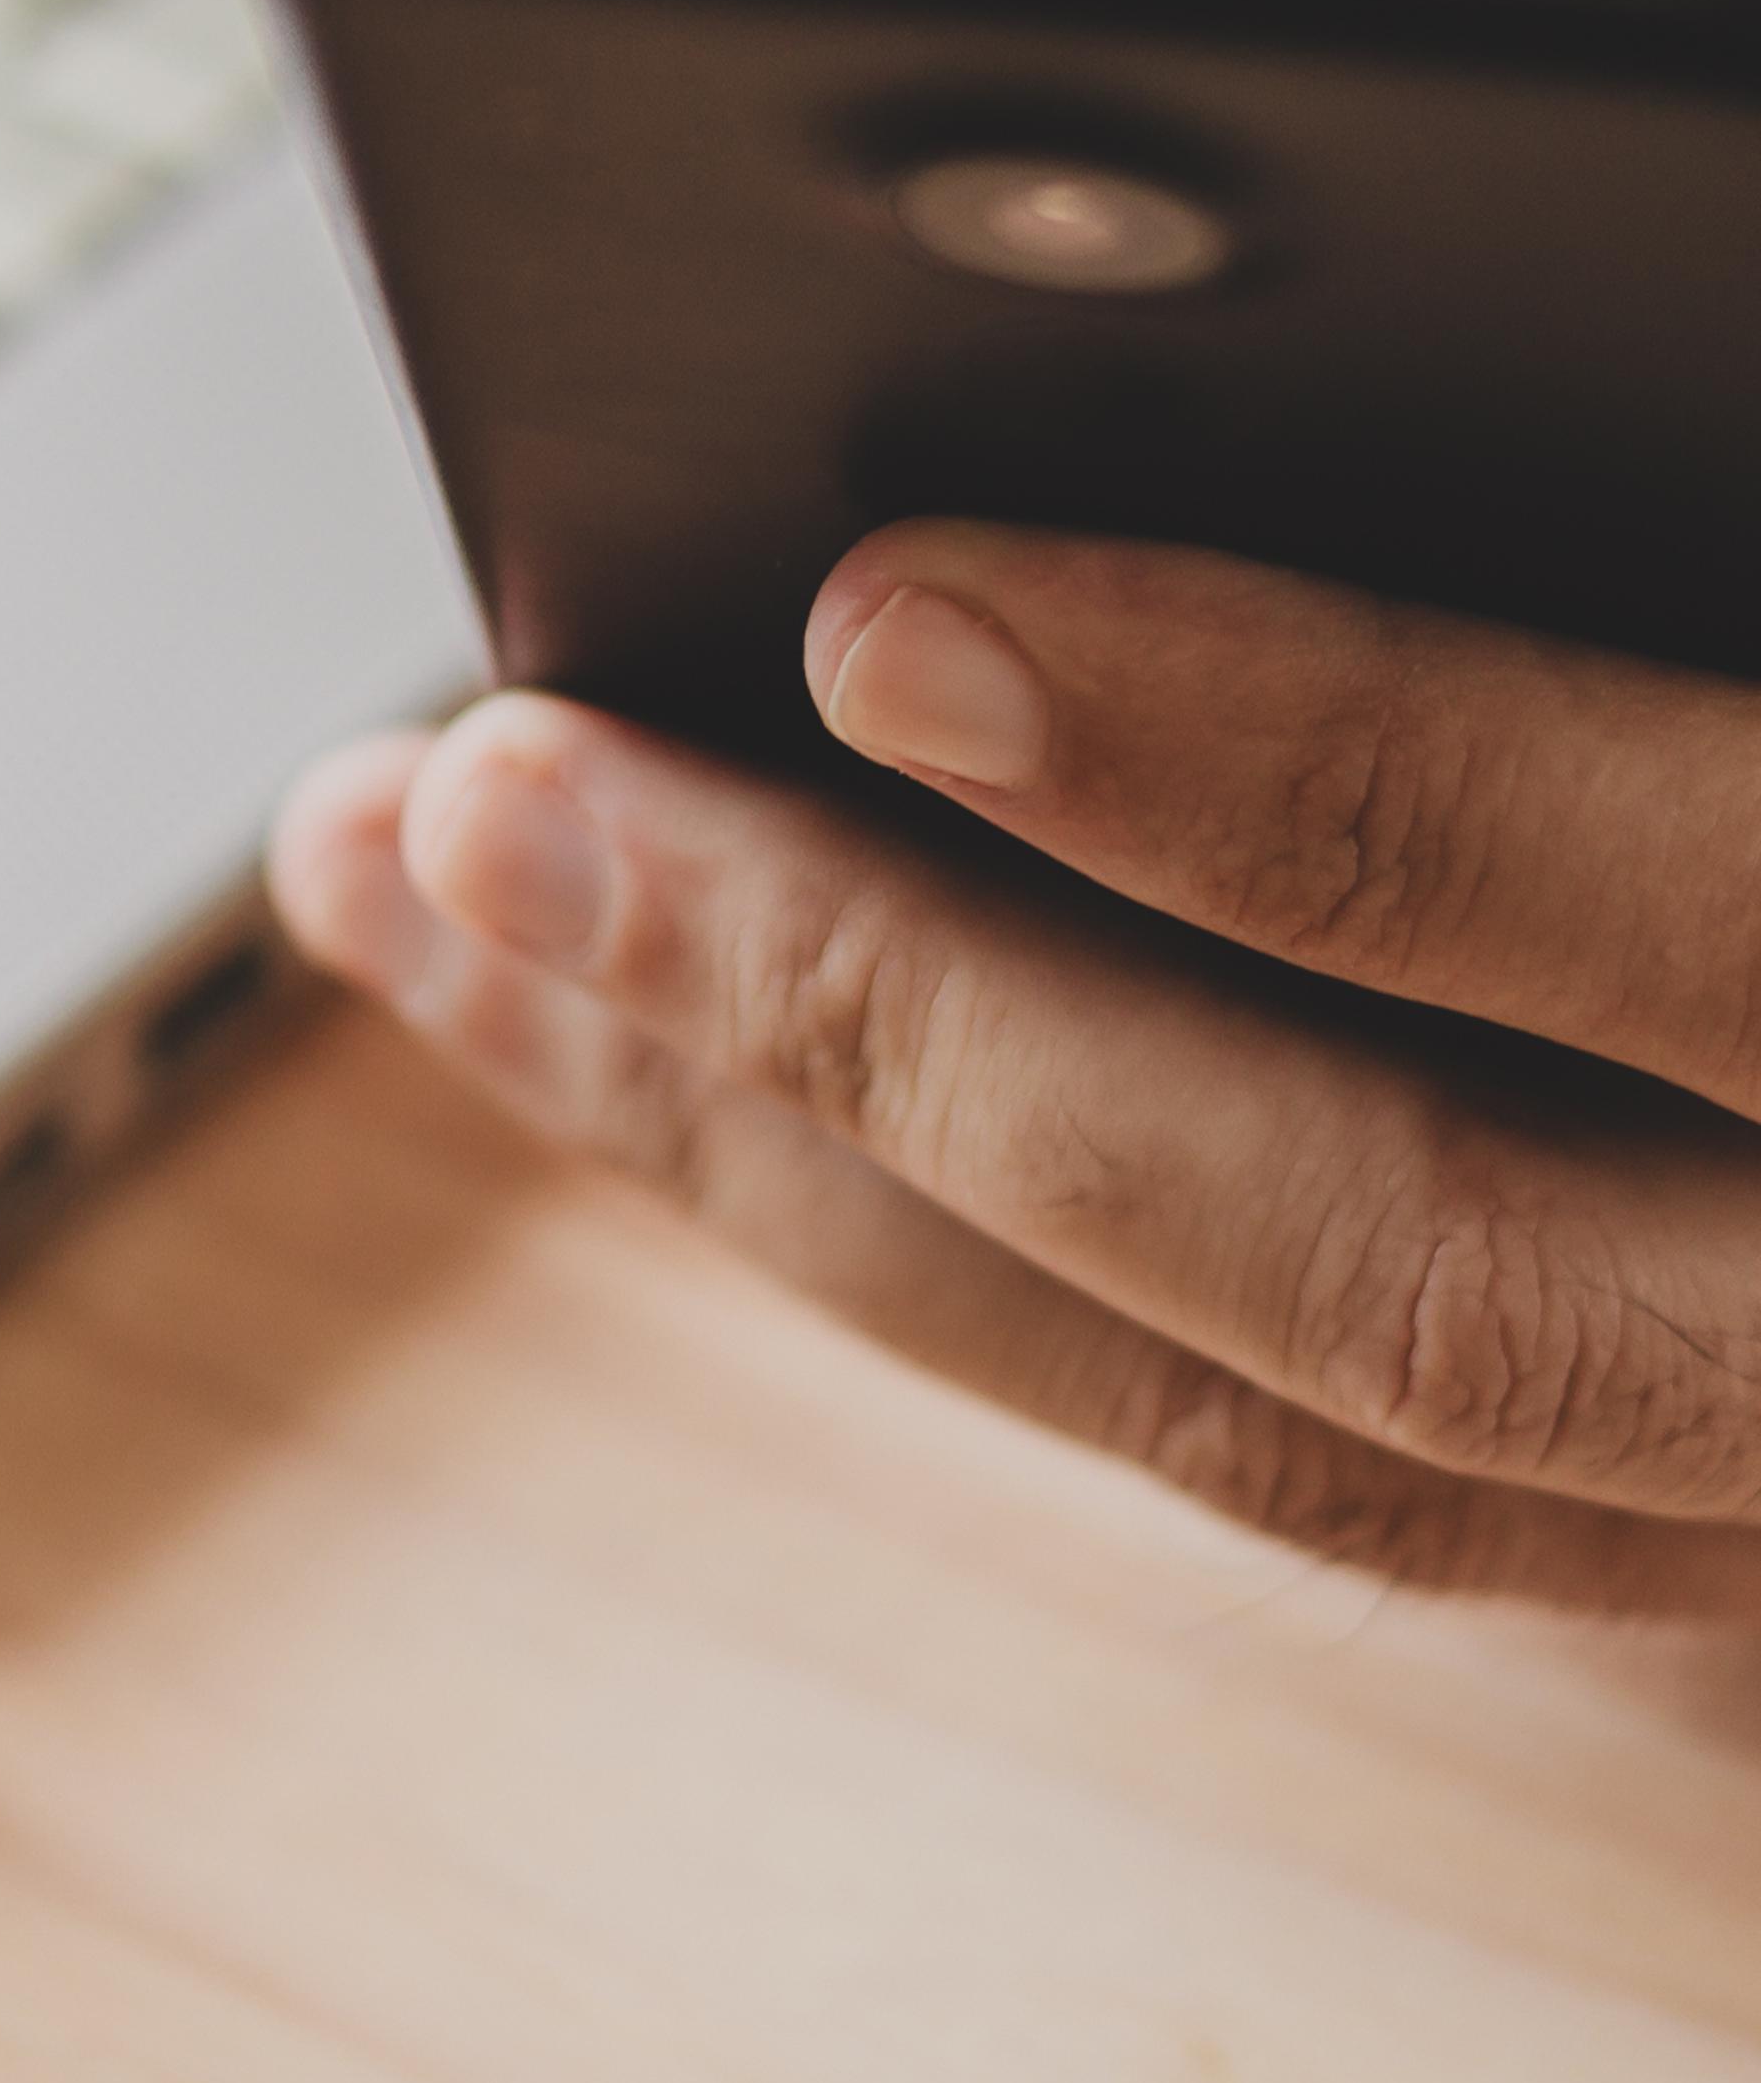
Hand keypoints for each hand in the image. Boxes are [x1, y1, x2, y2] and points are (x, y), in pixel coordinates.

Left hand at [273, 527, 1760, 1609]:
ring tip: (449, 920)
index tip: (883, 616)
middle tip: (466, 802)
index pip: (1708, 910)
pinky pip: (1304, 1453)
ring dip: (806, 1170)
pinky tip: (702, 1085)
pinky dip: (957, 1266)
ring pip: (1292, 1418)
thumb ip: (1635, 580)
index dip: (1288, 763)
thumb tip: (1085, 516)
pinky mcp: (1727, 1566)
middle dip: (869, 1028)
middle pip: (1396, 1270)